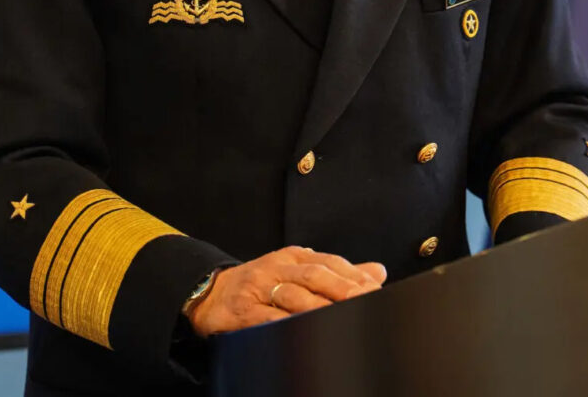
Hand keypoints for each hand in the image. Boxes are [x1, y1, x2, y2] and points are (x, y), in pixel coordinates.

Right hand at [187, 246, 384, 337]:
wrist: (209, 294)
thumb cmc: (261, 284)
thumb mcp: (296, 271)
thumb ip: (337, 273)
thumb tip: (378, 272)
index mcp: (293, 256)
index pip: (329, 262)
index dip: (353, 275)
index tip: (375, 288)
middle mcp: (277, 267)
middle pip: (314, 276)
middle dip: (342, 288)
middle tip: (364, 300)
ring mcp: (258, 288)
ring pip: (293, 296)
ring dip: (319, 307)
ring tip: (341, 317)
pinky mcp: (242, 310)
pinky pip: (268, 318)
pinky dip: (287, 324)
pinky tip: (304, 330)